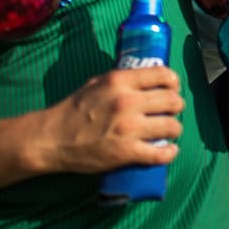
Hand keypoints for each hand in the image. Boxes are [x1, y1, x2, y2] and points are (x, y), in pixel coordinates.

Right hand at [29, 66, 183, 174]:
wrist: (52, 139)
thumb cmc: (73, 109)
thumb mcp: (96, 83)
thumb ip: (121, 80)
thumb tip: (144, 78)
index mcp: (120, 81)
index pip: (163, 75)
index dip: (173, 82)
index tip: (173, 88)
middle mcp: (128, 102)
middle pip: (172, 100)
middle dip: (176, 106)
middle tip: (172, 111)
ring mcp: (129, 128)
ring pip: (172, 126)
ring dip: (175, 129)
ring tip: (170, 131)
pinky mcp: (126, 152)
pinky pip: (161, 153)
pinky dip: (169, 153)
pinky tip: (168, 151)